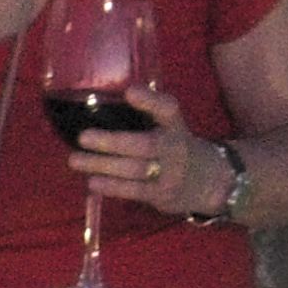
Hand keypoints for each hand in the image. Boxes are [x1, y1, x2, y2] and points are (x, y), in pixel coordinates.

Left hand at [62, 81, 226, 216]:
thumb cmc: (177, 149)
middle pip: (144, 145)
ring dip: (102, 165)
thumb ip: (147, 116)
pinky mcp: (163, 195)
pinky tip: (93, 182)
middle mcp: (174, 148)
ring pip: (134, 170)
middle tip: (83, 137)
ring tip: (76, 160)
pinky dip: (112, 187)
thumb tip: (104, 102)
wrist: (212, 183)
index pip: (168, 110)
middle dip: (111, 142)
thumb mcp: (170, 128)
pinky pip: (134, 191)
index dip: (150, 101)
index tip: (129, 92)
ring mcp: (170, 174)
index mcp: (175, 126)